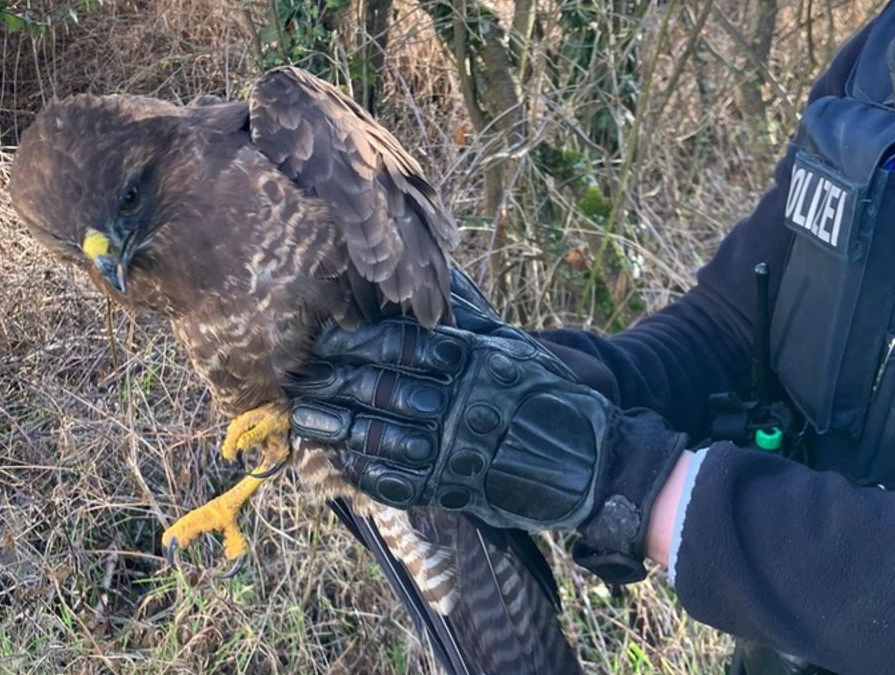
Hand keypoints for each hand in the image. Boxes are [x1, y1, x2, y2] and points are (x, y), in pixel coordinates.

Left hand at [288, 271, 688, 581]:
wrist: (593, 461)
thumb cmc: (548, 396)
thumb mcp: (514, 346)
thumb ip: (468, 319)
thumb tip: (434, 278)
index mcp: (474, 360)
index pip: (400, 345)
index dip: (356, 343)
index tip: (325, 341)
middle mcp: (463, 402)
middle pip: (383, 389)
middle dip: (336, 384)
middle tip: (300, 380)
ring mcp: (460, 448)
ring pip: (384, 436)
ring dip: (340, 429)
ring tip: (306, 421)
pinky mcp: (459, 489)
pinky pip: (402, 483)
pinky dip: (368, 474)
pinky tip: (343, 463)